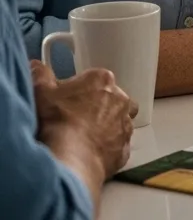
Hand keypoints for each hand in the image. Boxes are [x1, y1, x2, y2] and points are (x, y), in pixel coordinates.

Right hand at [30, 62, 136, 178]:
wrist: (71, 156)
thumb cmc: (58, 121)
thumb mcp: (41, 92)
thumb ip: (41, 75)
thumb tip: (37, 66)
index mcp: (102, 80)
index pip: (94, 79)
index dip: (79, 90)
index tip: (67, 99)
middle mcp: (120, 100)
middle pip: (111, 98)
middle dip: (97, 106)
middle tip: (76, 117)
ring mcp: (125, 124)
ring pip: (119, 121)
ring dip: (106, 126)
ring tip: (84, 135)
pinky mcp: (124, 147)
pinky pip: (117, 144)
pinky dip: (107, 147)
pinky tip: (90, 151)